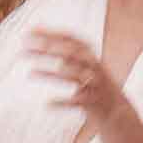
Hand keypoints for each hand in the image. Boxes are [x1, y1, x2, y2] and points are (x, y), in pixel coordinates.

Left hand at [23, 27, 136, 141]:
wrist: (117, 112)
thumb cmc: (95, 87)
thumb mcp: (83, 68)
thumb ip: (67, 56)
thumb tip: (43, 42)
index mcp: (92, 57)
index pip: (72, 39)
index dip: (52, 33)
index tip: (31, 30)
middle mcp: (95, 67)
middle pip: (71, 53)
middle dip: (48, 48)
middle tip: (25, 47)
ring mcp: (96, 85)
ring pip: (72, 76)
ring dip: (50, 74)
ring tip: (29, 73)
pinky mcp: (95, 103)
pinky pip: (77, 101)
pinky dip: (63, 102)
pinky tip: (47, 104)